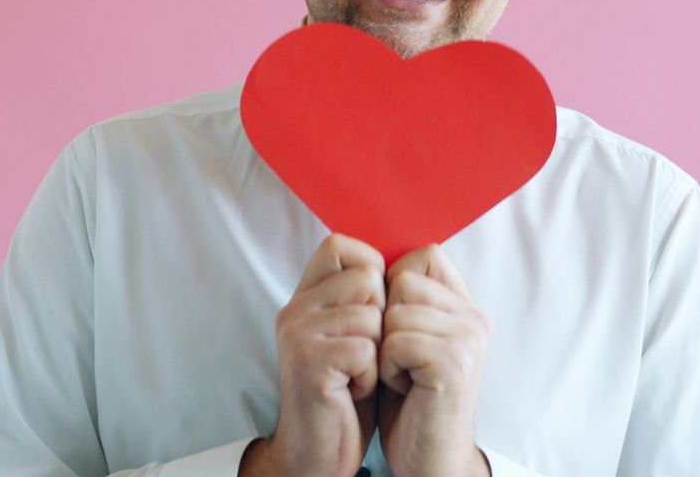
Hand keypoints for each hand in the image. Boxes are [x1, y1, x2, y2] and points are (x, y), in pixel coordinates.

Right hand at [240, 234, 384, 475]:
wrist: (318, 454)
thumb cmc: (346, 394)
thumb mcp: (353, 335)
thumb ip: (360, 297)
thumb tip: (404, 257)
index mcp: (304, 297)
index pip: (339, 245)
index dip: (370, 269)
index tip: (374, 310)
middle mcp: (295, 309)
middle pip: (367, 278)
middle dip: (382, 319)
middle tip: (363, 354)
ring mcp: (298, 335)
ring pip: (372, 316)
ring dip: (378, 353)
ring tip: (357, 375)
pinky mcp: (309, 363)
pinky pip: (367, 350)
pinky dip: (371, 376)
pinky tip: (353, 391)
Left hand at [378, 245, 492, 476]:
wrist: (428, 460)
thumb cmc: (408, 403)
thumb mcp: (406, 341)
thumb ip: (406, 300)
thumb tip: (375, 254)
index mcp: (464, 307)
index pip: (424, 255)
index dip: (394, 286)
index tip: (396, 330)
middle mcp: (473, 317)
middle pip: (403, 280)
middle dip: (386, 322)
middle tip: (401, 362)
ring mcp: (468, 338)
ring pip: (395, 311)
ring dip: (385, 349)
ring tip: (403, 377)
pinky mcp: (454, 362)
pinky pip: (396, 341)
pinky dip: (388, 369)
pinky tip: (404, 389)